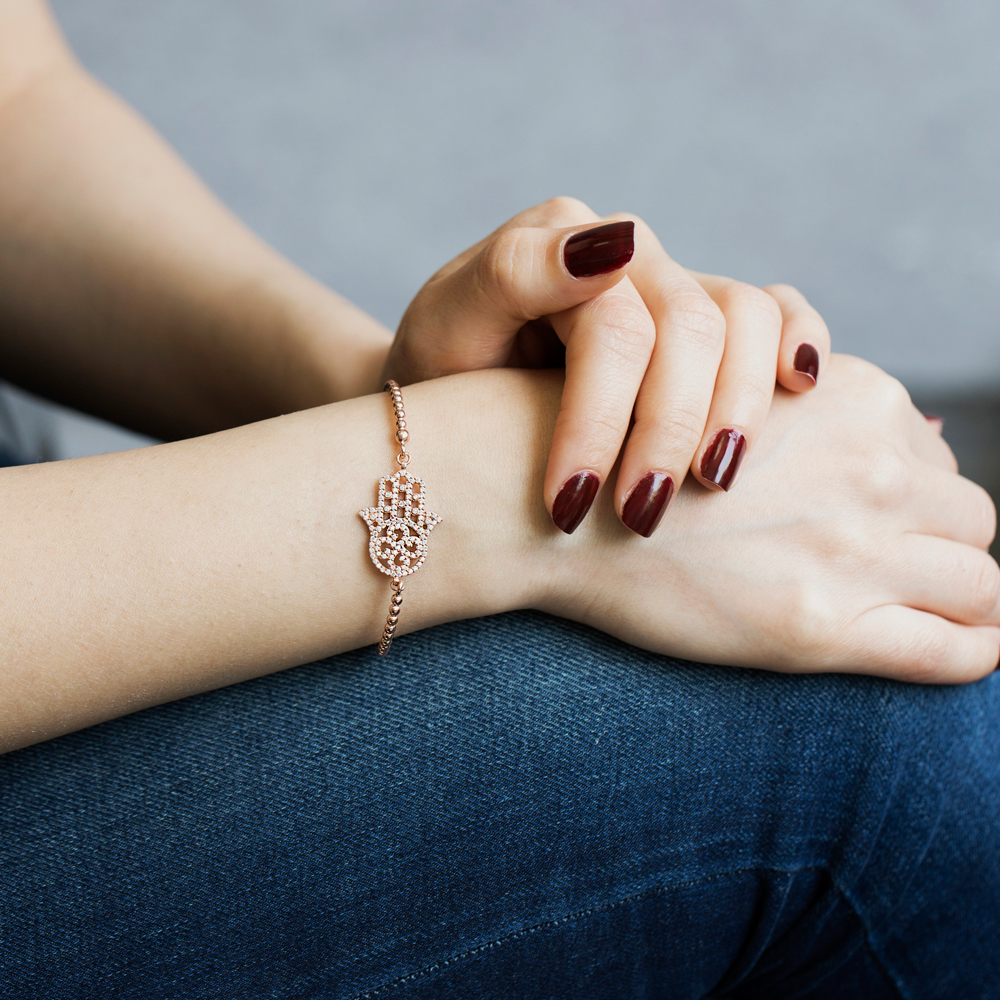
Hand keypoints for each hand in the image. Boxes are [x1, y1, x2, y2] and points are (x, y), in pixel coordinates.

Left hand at [384, 197, 828, 537]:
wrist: (456, 392)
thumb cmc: (445, 367)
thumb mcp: (450, 324)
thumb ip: (515, 273)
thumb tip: (612, 245)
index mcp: (563, 241)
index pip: (613, 328)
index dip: (597, 419)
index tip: (566, 507)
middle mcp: (631, 256)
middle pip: (690, 328)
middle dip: (668, 430)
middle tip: (639, 517)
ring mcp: (676, 285)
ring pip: (747, 322)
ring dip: (740, 407)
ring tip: (713, 482)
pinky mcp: (709, 323)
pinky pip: (776, 314)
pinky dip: (799, 342)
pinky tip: (799, 387)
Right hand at [544, 355, 999, 681]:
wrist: (542, 501)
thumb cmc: (621, 448)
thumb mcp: (727, 395)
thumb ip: (810, 410)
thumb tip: (902, 438)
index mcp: (850, 397)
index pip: (933, 460)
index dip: (918, 500)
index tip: (890, 530)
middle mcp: (868, 464)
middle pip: (968, 515)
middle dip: (942, 544)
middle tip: (891, 571)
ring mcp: (851, 548)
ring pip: (979, 582)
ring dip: (959, 597)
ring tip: (910, 613)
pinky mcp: (820, 626)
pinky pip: (957, 651)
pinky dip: (969, 652)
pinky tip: (949, 652)